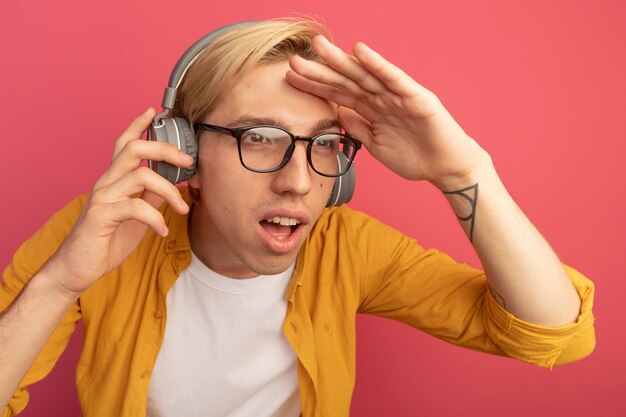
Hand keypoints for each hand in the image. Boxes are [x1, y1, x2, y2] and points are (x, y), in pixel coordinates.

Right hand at [45, 108, 192, 297]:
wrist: (77, 269)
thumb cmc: (106, 241)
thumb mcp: (136, 216)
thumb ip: (150, 196)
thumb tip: (170, 183)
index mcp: (114, 180)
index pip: (124, 144)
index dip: (138, 125)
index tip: (154, 111)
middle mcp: (106, 182)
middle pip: (133, 149)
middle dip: (164, 149)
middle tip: (187, 162)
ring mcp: (102, 197)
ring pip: (140, 176)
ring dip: (170, 191)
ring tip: (181, 210)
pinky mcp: (100, 216)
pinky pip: (135, 207)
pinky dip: (155, 219)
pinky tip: (162, 232)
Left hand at [286, 36, 485, 189]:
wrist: (446, 167)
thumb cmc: (414, 156)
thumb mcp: (376, 145)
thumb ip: (358, 128)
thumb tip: (336, 115)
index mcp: (370, 109)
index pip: (337, 94)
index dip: (314, 86)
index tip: (290, 79)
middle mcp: (381, 98)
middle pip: (345, 81)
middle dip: (319, 71)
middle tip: (293, 60)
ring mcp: (397, 96)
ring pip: (364, 75)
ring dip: (341, 61)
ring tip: (320, 48)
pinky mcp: (416, 97)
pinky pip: (393, 79)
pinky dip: (377, 65)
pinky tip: (360, 51)